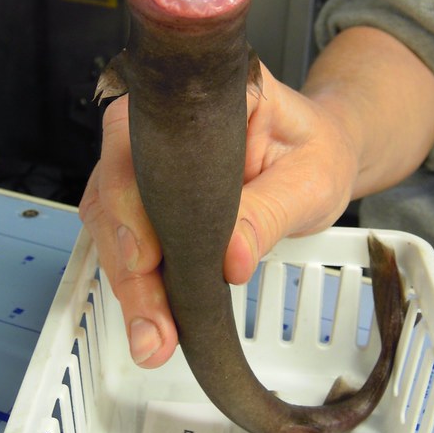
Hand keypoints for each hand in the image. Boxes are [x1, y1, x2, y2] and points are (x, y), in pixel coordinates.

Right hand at [79, 63, 357, 367]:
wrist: (322, 156)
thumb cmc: (317, 152)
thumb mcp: (310, 182)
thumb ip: (268, 213)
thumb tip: (230, 258)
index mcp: (202, 95)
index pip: (144, 137)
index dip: (132, 195)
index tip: (146, 256)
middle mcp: (160, 122)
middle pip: (116, 185)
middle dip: (129, 262)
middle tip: (153, 324)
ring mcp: (147, 159)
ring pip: (111, 219)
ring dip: (128, 282)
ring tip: (153, 337)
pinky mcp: (147, 197)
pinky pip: (124, 238)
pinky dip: (137, 284)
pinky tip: (151, 323)